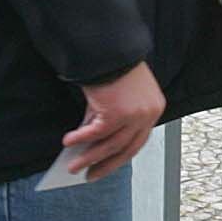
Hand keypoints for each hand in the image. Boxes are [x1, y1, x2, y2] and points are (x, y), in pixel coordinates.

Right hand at [60, 62, 166, 180]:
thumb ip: (110, 118)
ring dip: (89, 157)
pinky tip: (67, 143)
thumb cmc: (113, 65)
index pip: (138, 142)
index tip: (106, 168)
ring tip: (72, 166)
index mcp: (153, 109)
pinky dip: (80, 139)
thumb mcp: (117, 95)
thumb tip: (91, 144)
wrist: (110, 45)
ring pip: (110, 145)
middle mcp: (148, 114)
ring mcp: (134, 114)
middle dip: (105, 165)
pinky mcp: (117, 112)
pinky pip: (95, 133)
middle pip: (126, 149)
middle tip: (89, 175)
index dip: (120, 158)